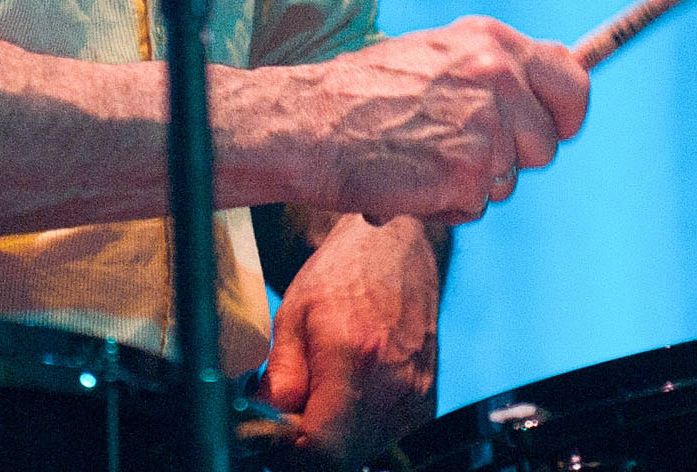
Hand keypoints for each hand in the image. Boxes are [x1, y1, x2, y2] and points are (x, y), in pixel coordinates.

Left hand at [258, 215, 441, 469]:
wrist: (397, 246)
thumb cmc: (343, 272)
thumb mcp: (293, 315)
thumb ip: (281, 377)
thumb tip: (268, 425)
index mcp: (353, 357)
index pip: (322, 449)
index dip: (291, 453)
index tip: (275, 436)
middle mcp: (393, 384)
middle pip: (343, 458)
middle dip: (310, 448)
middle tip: (291, 417)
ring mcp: (416, 395)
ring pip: (364, 453)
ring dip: (335, 441)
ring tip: (319, 401)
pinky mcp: (427, 400)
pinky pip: (386, 439)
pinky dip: (360, 432)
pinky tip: (347, 398)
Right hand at [297, 18, 588, 223]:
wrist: (307, 124)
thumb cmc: (361, 96)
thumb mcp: (434, 57)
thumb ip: (488, 73)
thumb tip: (539, 104)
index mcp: (491, 41)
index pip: (572, 79)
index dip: (565, 115)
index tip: (552, 130)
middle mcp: (496, 75)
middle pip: (546, 144)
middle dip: (509, 160)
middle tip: (452, 150)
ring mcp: (485, 123)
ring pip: (509, 181)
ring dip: (470, 184)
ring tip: (420, 160)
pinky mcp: (468, 172)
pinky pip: (475, 208)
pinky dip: (443, 207)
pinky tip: (409, 183)